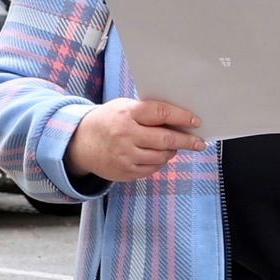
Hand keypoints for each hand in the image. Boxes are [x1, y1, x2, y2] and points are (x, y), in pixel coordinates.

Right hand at [67, 97, 204, 186]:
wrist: (80, 143)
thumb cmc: (109, 121)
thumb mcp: (125, 108)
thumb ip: (148, 113)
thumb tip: (181, 120)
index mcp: (128, 114)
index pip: (161, 113)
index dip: (182, 117)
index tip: (196, 122)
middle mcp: (126, 135)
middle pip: (166, 139)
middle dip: (187, 141)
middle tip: (199, 142)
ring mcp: (125, 156)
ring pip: (162, 156)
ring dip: (172, 151)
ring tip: (173, 146)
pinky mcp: (125, 171)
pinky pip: (153, 169)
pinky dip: (159, 162)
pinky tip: (157, 155)